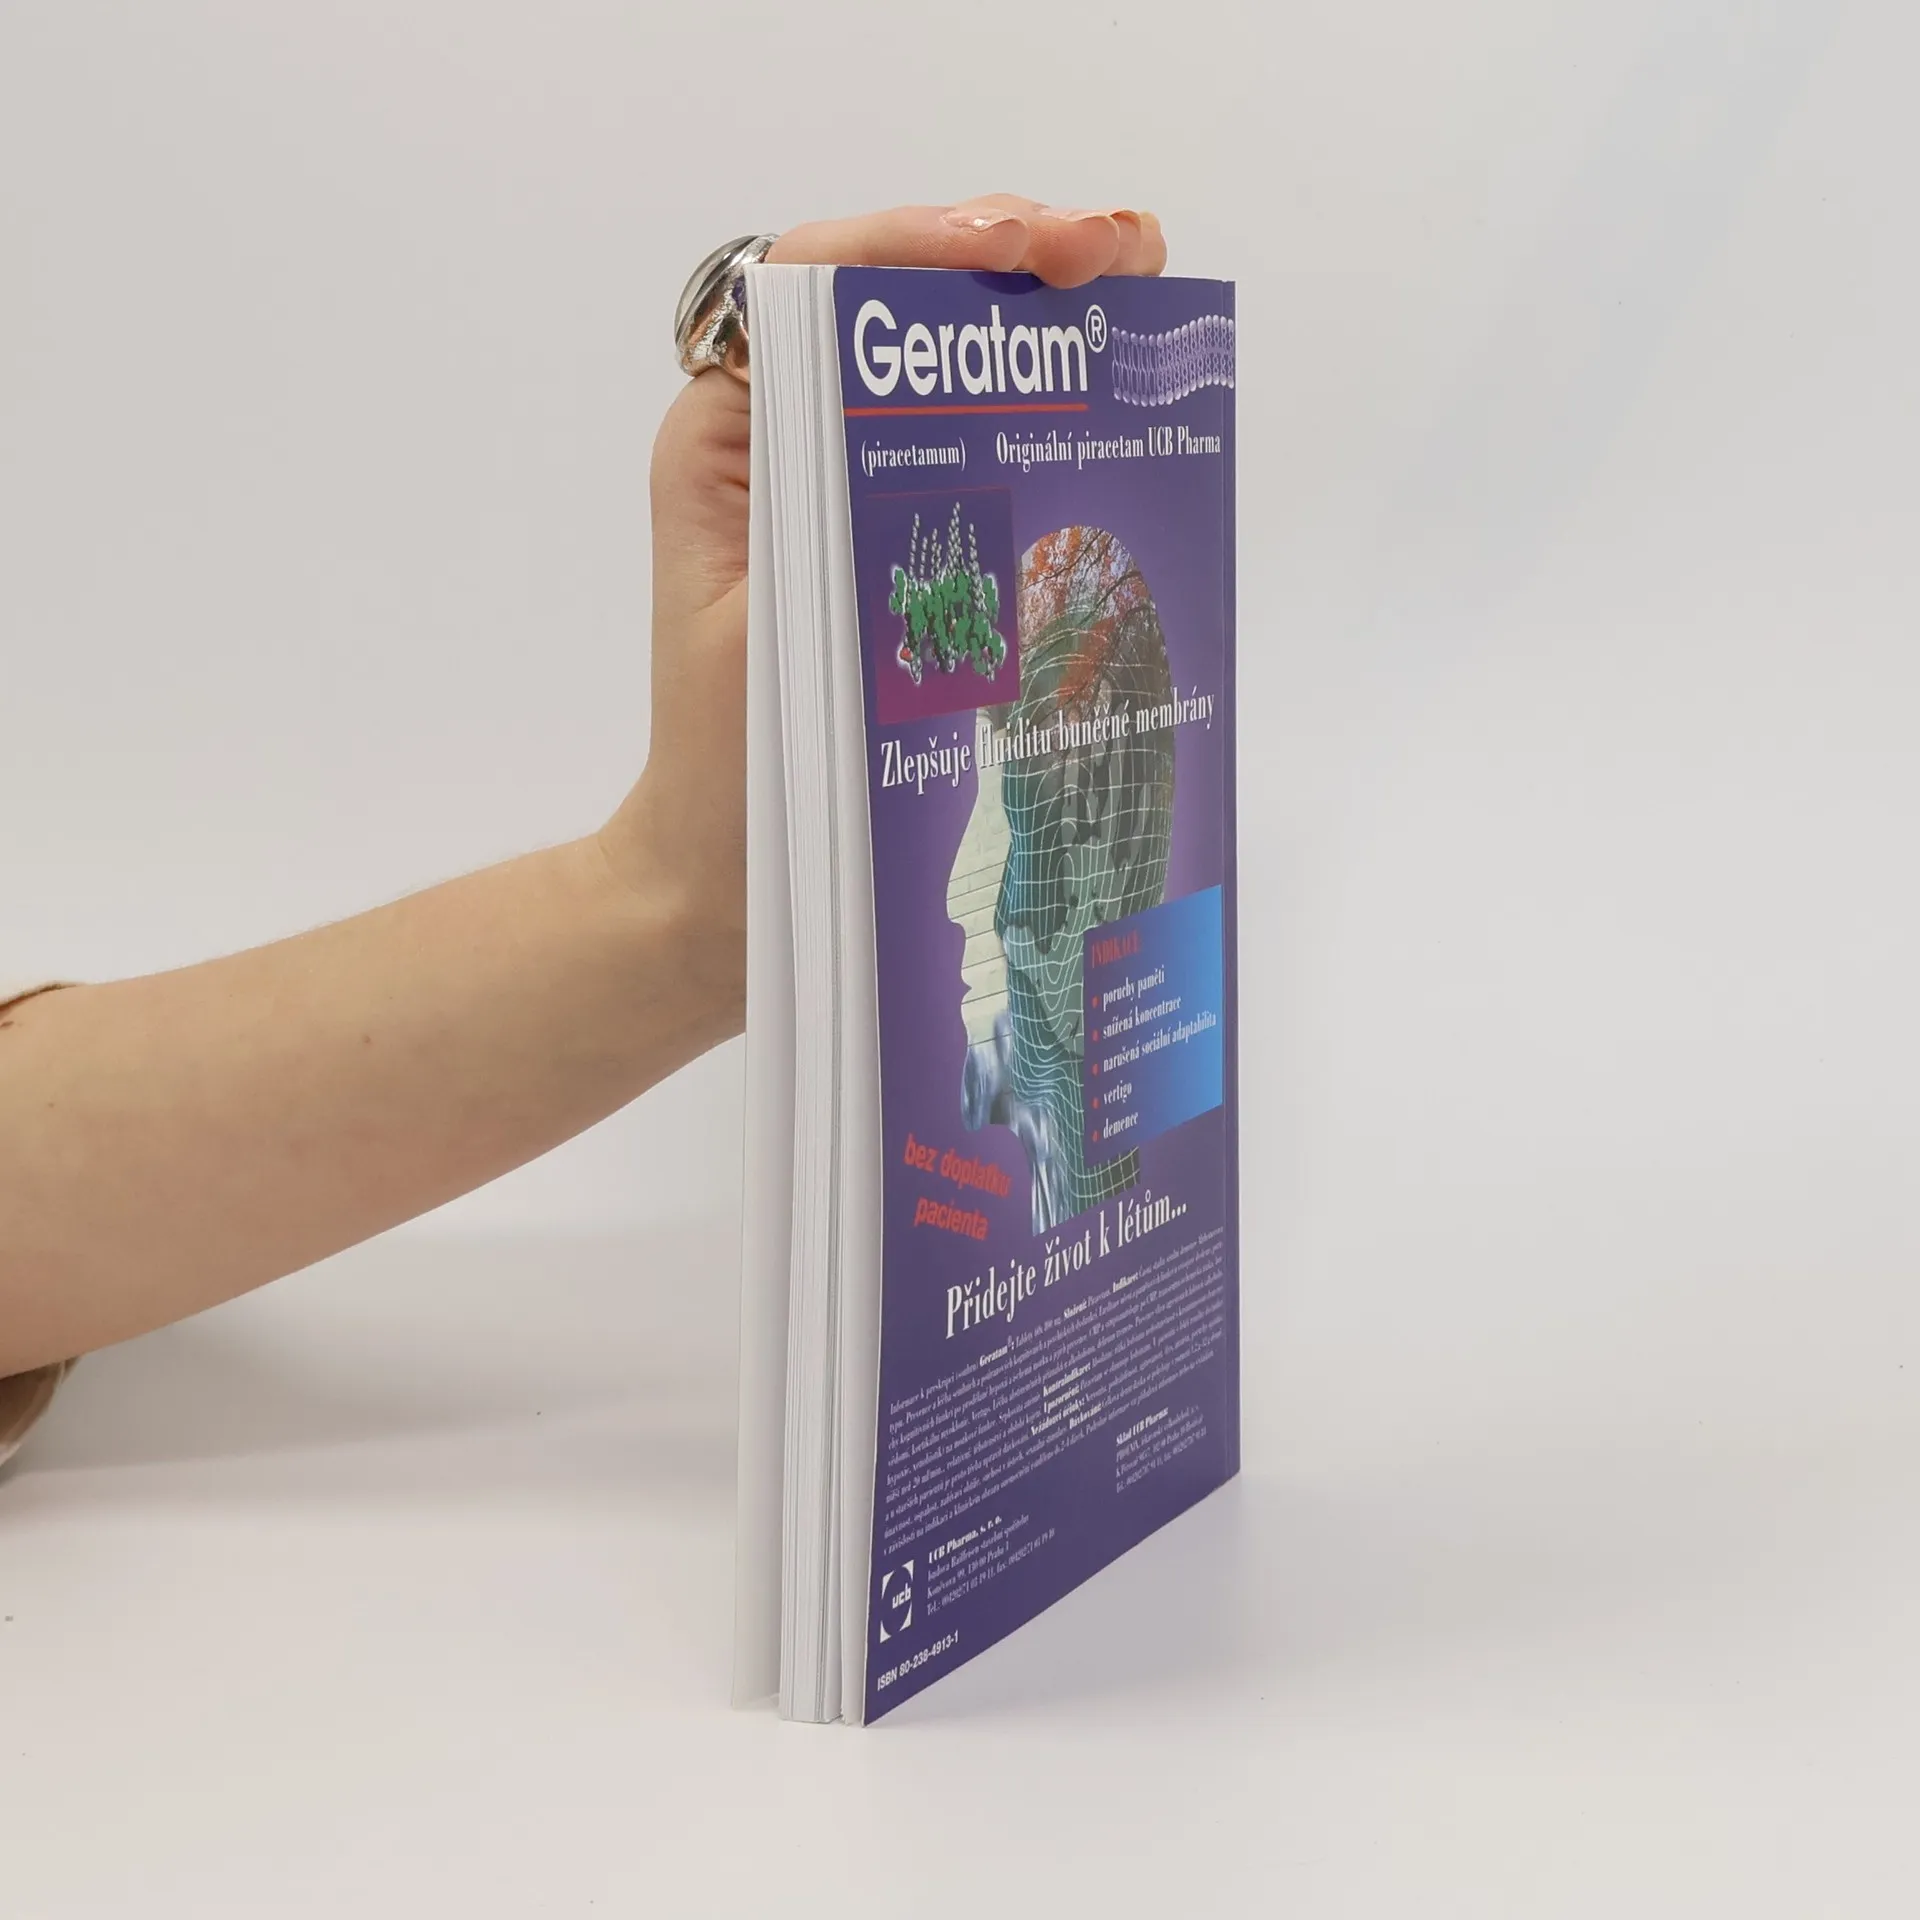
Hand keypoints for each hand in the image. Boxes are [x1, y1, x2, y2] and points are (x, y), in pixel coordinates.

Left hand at [599, 196, 1169, 1022]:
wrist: (725, 886)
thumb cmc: (729, 779)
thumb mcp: (755, 626)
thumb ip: (814, 505)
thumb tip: (901, 378)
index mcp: (730, 439)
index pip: (816, 282)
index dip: (920, 242)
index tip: (1022, 252)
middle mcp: (785, 445)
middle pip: (897, 302)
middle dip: (1011, 255)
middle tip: (1119, 252)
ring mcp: (846, 494)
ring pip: (944, 365)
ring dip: (1040, 316)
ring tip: (1135, 281)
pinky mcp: (897, 551)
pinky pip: (971, 452)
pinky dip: (1043, 408)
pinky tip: (1115, 391)